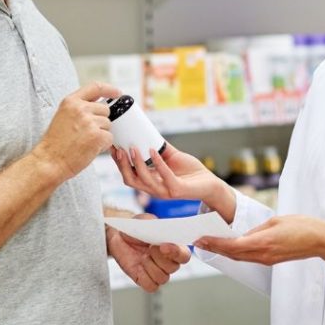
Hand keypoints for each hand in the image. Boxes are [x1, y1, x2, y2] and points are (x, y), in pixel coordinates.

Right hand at [36, 81, 120, 179]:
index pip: (95, 87)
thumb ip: (79, 108)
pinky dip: (102, 145)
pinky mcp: (97, 136)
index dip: (109, 89)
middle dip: (100, 121)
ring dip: (100, 134)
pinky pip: (109, 138)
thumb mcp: (63, 117)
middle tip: (86, 133)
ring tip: (84, 142)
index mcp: (71, 101)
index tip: (117, 93)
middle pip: (105, 110)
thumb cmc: (55, 144)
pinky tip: (88, 149)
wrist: (49, 161)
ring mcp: (89, 122)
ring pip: (108, 125)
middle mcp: (81, 109)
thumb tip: (98, 106)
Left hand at [107, 217, 189, 292]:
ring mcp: (157, 271)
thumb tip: (160, 231)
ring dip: (151, 267)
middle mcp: (168, 261)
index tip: (163, 246)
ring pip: (163, 278)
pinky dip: (144, 277)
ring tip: (143, 256)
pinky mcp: (145, 280)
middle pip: (173, 268)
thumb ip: (154, 224)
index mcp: (173, 246)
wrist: (119, 236)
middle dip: (160, 258)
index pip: (184, 256)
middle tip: (150, 248)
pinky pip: (151, 286)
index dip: (177, 253)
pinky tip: (139, 267)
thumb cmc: (135, 228)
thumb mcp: (145, 221)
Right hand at [110, 143, 229, 211]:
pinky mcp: (177, 190)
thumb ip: (160, 149)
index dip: (118, 163)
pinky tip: (153, 150)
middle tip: (118, 149)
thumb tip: (148, 133)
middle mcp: (154, 189)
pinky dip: (158, 163)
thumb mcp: (172, 157)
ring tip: (133, 148)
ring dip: (136, 163)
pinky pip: (164, 176)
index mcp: (151, 182)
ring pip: (144, 180)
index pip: (128, 175)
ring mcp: (165, 191)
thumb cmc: (191, 172)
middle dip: (121, 165)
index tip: (113, 147)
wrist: (210, 184)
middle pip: (130, 180)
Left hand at [195, 215, 324, 267]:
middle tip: (199, 241)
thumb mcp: (276, 221)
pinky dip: (235, 253)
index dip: (215, 244)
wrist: (320, 240)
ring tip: (209, 244)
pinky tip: (228, 247)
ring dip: (223, 251)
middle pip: (232, 254)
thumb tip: (242, 235)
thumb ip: (256, 229)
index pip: (233, 246)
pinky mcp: (271, 260)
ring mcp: (267, 260)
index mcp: (264, 242)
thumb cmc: (302, 226)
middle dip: (214, 248)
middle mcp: (263, 255)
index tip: (202, 239)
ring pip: (239, 258)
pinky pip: (248, 258)